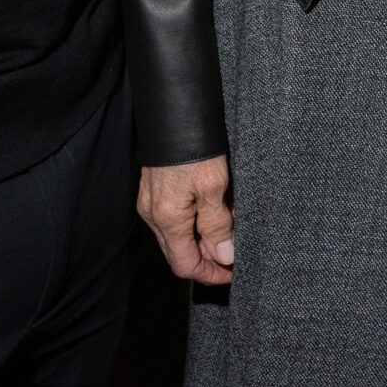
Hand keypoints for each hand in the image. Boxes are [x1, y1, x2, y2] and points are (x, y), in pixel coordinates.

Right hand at [138, 157, 234, 283]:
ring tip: (230, 220)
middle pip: (180, 253)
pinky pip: (176, 218)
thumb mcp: (214, 186)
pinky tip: (216, 205)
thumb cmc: (194, 145)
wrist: (173, 112)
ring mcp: (151, 203)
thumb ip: (217, 225)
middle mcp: (153, 215)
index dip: (210, 274)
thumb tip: (223, 257)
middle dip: (209, 256)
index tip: (233, 273)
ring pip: (179, 236)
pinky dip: (197, 220)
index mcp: (167, 219)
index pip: (185, 265)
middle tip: (235, 247)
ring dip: (205, 236)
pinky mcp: (154, 192)